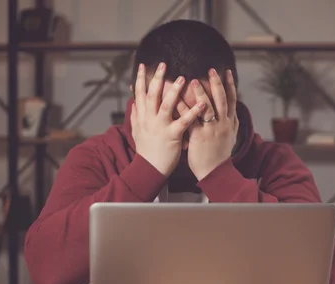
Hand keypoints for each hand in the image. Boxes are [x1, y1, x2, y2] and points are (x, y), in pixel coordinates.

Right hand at [131, 62, 205, 176]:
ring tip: (182, 78)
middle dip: (157, 78)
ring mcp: (160, 127)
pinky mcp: (172, 135)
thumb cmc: (146, 151)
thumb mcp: (136, 132)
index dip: (141, 79)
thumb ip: (135, 116)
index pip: (140, 94)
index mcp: (142, 117)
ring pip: (166, 105)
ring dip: (174, 91)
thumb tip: (132, 102)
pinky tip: (202, 103)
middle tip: (163, 64)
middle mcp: (149, 120)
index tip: (144, 65)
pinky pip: (183, 121)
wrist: (149, 169)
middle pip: (152, 95)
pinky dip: (193, 111)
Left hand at [178, 69, 238, 180]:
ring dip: (200, 94)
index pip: (232, 100)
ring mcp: (211, 130)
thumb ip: (233, 125)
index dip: (230, 85)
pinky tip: (177, 101)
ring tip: (192, 81)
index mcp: (230, 123)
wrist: (215, 172)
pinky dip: (184, 110)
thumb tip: (235, 114)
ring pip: (208, 108)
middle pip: (221, 100)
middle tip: (211, 69)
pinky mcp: (200, 137)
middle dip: (217, 83)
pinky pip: (191, 120)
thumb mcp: (231, 138)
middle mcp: (223, 125)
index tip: (227, 71)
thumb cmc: (220, 156)